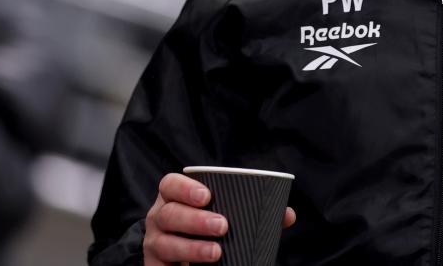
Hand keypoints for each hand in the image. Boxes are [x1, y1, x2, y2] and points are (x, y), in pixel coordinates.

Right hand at [143, 173, 295, 265]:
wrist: (189, 260)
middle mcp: (160, 217)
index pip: (170, 184)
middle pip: (169, 214)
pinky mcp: (155, 265)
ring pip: (166, 243)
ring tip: (216, 252)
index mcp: (174, 197)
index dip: (185, 188)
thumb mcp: (226, 215)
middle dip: (196, 219)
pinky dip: (182, 265)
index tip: (207, 196)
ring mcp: (155, 242)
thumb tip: (287, 215)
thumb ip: (254, 211)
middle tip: (223, 226)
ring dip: (192, 247)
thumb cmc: (210, 229)